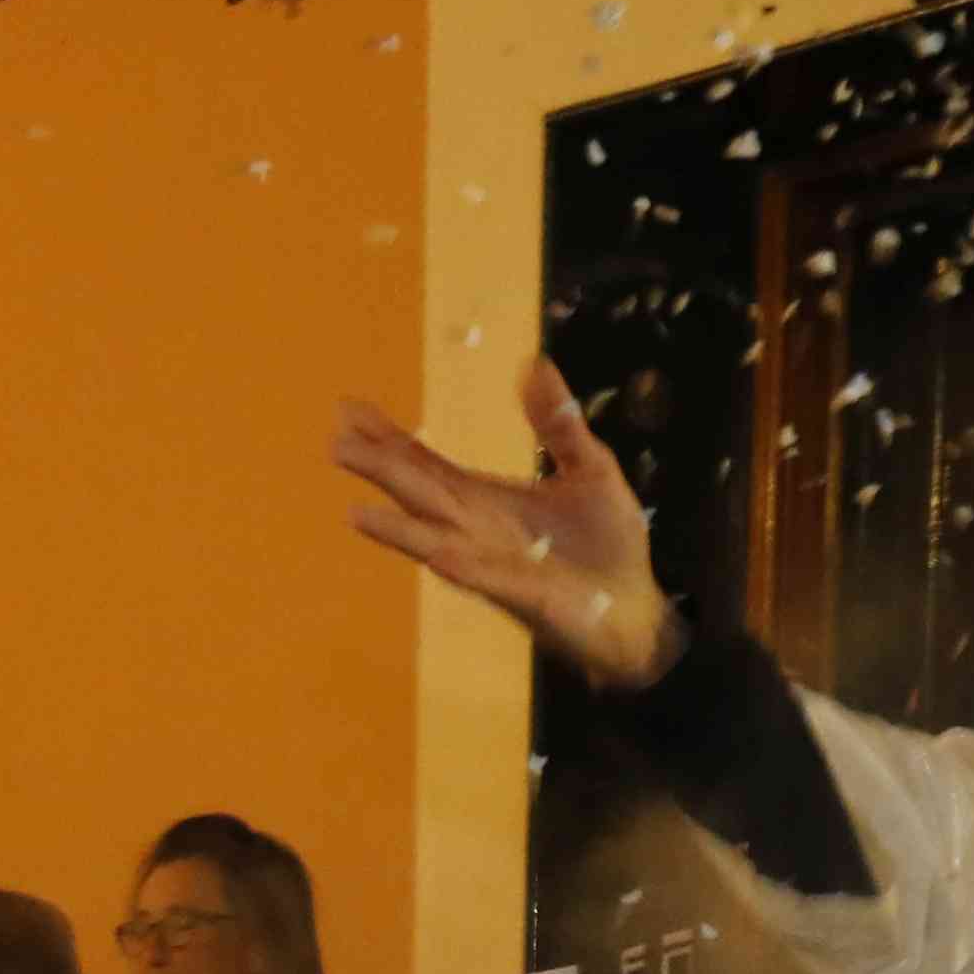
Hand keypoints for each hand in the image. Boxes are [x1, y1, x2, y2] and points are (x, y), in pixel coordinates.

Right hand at [333, 356, 683, 688]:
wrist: (635, 610)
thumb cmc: (608, 544)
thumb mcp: (590, 468)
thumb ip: (557, 423)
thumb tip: (534, 363)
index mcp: (487, 501)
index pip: (427, 466)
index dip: (391, 439)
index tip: (351, 410)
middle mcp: (477, 532)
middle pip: (420, 496)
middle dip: (381, 472)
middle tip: (337, 444)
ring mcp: (496, 567)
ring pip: (438, 543)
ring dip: (400, 531)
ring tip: (358, 514)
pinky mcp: (527, 597)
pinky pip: (489, 581)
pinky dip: (462, 568)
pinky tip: (438, 556)